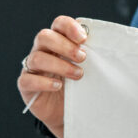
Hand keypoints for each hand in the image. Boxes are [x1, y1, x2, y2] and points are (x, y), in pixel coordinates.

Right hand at [17, 16, 87, 137]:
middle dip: (64, 45)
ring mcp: (32, 68)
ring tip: (78, 75)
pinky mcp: (26, 86)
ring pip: (36, 58)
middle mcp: (42, 51)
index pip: (58, 24)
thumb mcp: (88, 69)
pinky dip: (43, 82)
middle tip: (83, 57)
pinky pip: (28, 80)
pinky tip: (58, 86)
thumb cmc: (79, 85)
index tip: (84, 38)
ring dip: (59, 65)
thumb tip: (112, 48)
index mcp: (58, 41)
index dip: (69, 27)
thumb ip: (94, 56)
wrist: (67, 112)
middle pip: (44, 37)